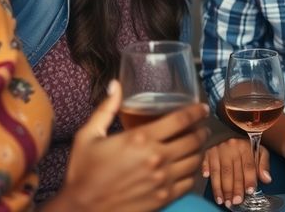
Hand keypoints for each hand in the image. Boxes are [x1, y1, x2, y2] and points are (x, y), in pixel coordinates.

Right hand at [47, 81, 210, 211]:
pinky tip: (189, 167)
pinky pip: (190, 182)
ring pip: (196, 160)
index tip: (202, 108)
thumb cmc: (83, 171)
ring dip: (200, 150)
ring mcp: (163, 179)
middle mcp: (157, 157)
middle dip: (202, 130)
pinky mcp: (164, 197)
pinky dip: (194, 172)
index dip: (197, 111)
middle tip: (202, 127)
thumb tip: (116, 84)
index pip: (181, 119)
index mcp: (141, 138)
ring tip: (198, 146)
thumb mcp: (88, 136)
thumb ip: (106, 109)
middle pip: (194, 139)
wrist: (82, 209)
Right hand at [202, 137, 270, 206]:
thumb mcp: (259, 152)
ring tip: (222, 201)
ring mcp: (219, 150)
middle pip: (232, 172)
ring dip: (220, 188)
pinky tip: (207, 179)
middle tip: (235, 201)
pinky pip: (206, 164)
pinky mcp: (209, 152)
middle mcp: (231, 147)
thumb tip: (267, 179)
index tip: (249, 192)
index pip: (248, 166)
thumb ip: (264, 165)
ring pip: (218, 172)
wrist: (229, 134)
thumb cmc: (245, 148)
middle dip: (233, 189)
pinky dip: (206, 171)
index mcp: (246, 147)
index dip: (249, 180)